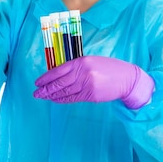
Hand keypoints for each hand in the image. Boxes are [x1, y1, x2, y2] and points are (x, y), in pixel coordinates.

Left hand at [33, 55, 154, 108]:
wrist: (126, 78)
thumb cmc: (108, 68)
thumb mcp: (91, 62)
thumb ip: (76, 67)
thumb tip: (58, 75)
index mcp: (81, 61)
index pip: (58, 70)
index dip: (46, 77)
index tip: (37, 82)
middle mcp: (82, 72)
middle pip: (59, 83)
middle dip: (46, 89)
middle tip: (36, 93)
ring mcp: (87, 85)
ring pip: (65, 92)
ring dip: (52, 96)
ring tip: (43, 97)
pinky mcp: (91, 95)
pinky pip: (73, 99)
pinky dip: (63, 100)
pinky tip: (56, 100)